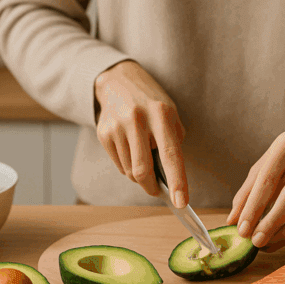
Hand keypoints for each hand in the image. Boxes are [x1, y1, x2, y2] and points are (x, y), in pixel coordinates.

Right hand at [94, 60, 187, 206]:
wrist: (118, 80)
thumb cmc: (151, 103)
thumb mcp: (171, 114)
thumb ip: (173, 142)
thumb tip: (170, 178)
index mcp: (161, 114)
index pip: (170, 154)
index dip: (177, 181)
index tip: (181, 203)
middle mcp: (137, 119)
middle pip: (143, 170)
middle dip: (152, 187)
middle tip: (158, 191)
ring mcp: (117, 126)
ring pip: (129, 171)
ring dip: (139, 175)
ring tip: (143, 158)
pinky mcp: (103, 132)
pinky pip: (119, 164)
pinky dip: (128, 166)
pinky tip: (131, 150)